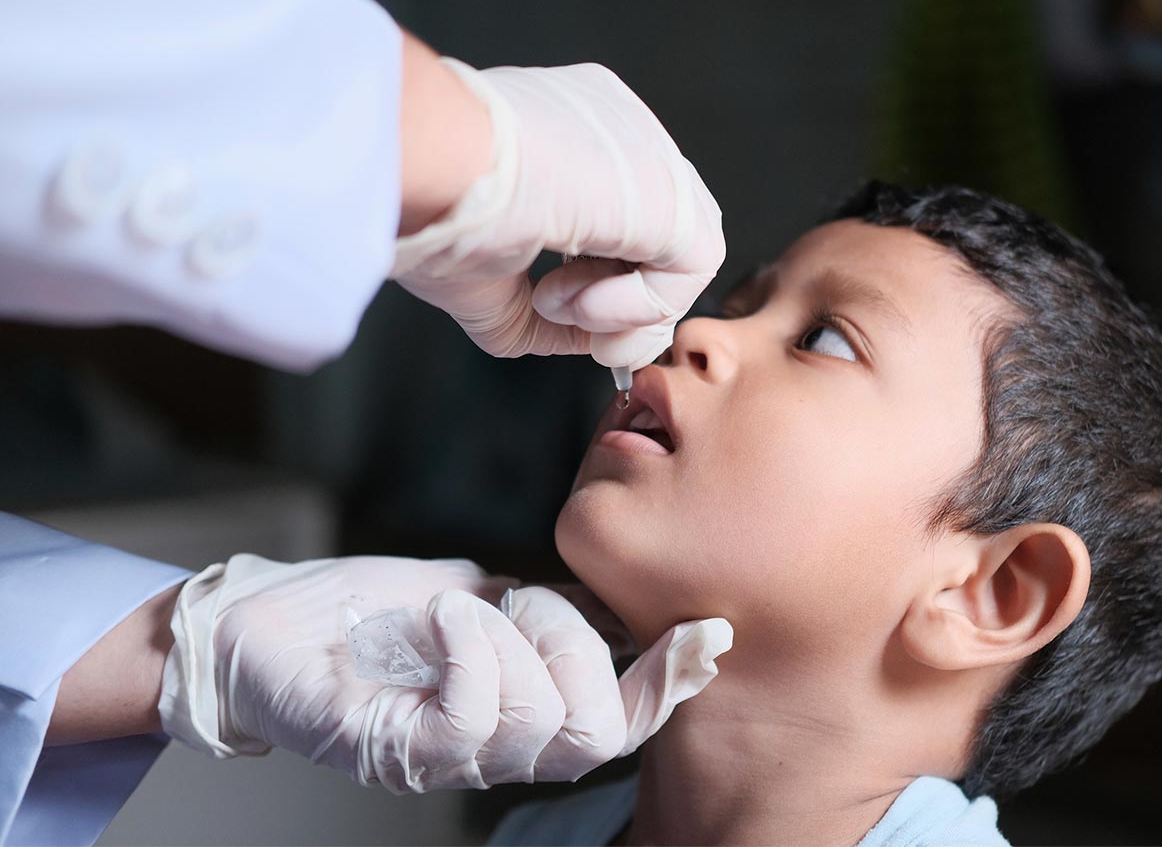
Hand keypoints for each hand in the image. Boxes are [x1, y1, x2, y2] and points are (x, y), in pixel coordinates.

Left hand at [159, 555, 731, 790]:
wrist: (263, 626)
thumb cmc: (366, 614)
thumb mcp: (477, 596)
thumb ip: (544, 609)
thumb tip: (613, 602)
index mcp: (521, 717)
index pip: (619, 725)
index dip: (668, 686)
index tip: (703, 630)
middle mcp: (494, 754)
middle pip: (594, 733)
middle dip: (576, 646)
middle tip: (522, 601)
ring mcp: (446, 760)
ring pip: (538, 719)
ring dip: (513, 636)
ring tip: (463, 607)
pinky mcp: (398, 752)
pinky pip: (473, 713)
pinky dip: (470, 645)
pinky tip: (442, 617)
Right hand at [393, 60, 724, 369]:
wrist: (427, 165)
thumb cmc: (430, 203)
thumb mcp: (488, 275)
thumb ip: (547, 311)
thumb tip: (589, 341)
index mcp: (570, 124)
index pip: (619, 209)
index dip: (597, 275)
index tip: (547, 305)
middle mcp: (617, 126)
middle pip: (658, 232)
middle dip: (623, 301)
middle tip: (573, 328)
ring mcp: (648, 148)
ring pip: (679, 253)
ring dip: (624, 309)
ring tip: (557, 306)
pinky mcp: (671, 188)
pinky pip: (693, 265)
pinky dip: (639, 307)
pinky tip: (580, 304)